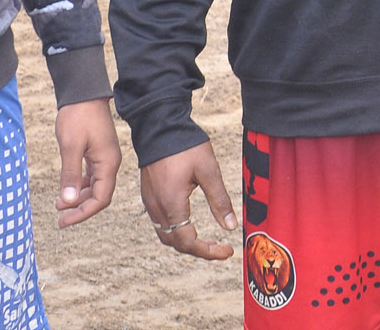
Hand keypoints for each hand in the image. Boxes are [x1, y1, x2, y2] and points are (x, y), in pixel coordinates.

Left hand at [55, 99, 120, 227]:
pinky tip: (67, 190)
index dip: (83, 213)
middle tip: (60, 219)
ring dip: (78, 198)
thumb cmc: (77, 117)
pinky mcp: (98, 152)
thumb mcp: (70, 146)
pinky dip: (79, 185)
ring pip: (95, 186)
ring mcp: (104, 157)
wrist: (83, 93)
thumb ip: (69, 174)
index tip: (64, 221)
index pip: (100, 199)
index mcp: (107, 163)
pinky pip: (91, 176)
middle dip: (80, 209)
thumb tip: (67, 201)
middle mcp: (110, 163)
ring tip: (59, 206)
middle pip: (99, 195)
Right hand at [139, 141, 238, 259]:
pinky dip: (176, 231)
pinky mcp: (148, 195)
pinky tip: (189, 223)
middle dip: (199, 250)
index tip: (227, 251)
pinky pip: (160, 223)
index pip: (188, 242)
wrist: (159, 126)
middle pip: (176, 243)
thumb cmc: (185, 146)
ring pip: (166, 235)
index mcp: (171, 204)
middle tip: (220, 247)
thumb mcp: (208, 171)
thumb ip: (219, 200)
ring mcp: (150, 202)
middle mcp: (157, 208)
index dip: (208, 252)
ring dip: (186, 242)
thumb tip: (231, 227)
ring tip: (207, 240)